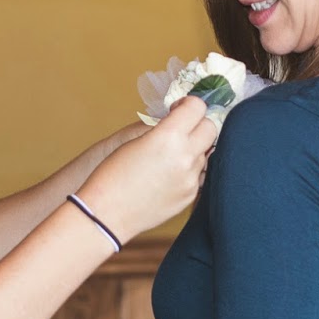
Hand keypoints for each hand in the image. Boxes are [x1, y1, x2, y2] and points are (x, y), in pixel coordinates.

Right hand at [76, 96, 217, 240]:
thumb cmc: (112, 175)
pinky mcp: (191, 195)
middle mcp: (186, 156)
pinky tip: (171, 174)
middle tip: (182, 128)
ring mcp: (191, 178)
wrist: (107, 213)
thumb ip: (161, 128)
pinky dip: (191, 169)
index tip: (178, 109)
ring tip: (172, 155)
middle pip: (211, 128)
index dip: (188, 104)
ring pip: (207, 152)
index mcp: (169, 136)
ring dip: (195, 148)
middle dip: (198, 123)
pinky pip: (200, 174)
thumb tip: (176, 119)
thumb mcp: (134, 140)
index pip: (198, 107)